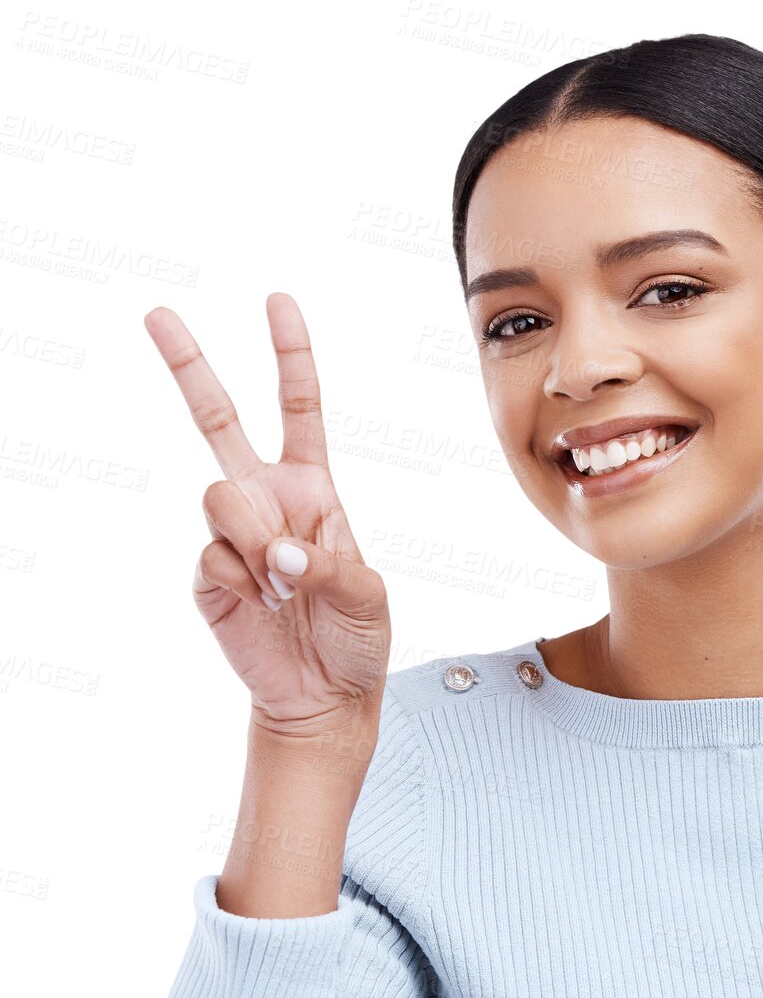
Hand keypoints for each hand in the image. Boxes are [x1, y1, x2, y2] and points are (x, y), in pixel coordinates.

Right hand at [147, 294, 392, 736]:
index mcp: (313, 489)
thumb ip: (328, 565)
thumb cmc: (356, 639)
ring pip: (220, 495)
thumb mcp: (369, 597)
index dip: (290, 356)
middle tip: (158, 314)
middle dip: (190, 366)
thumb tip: (276, 551)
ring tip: (286, 585)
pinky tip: (265, 607)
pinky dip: (245, 583)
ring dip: (257, 540)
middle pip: (218, 420)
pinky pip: (213, 556)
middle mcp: (267, 500)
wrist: (325, 695)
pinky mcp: (207, 575)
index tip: (278, 302)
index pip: (299, 409)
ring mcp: (232, 535)